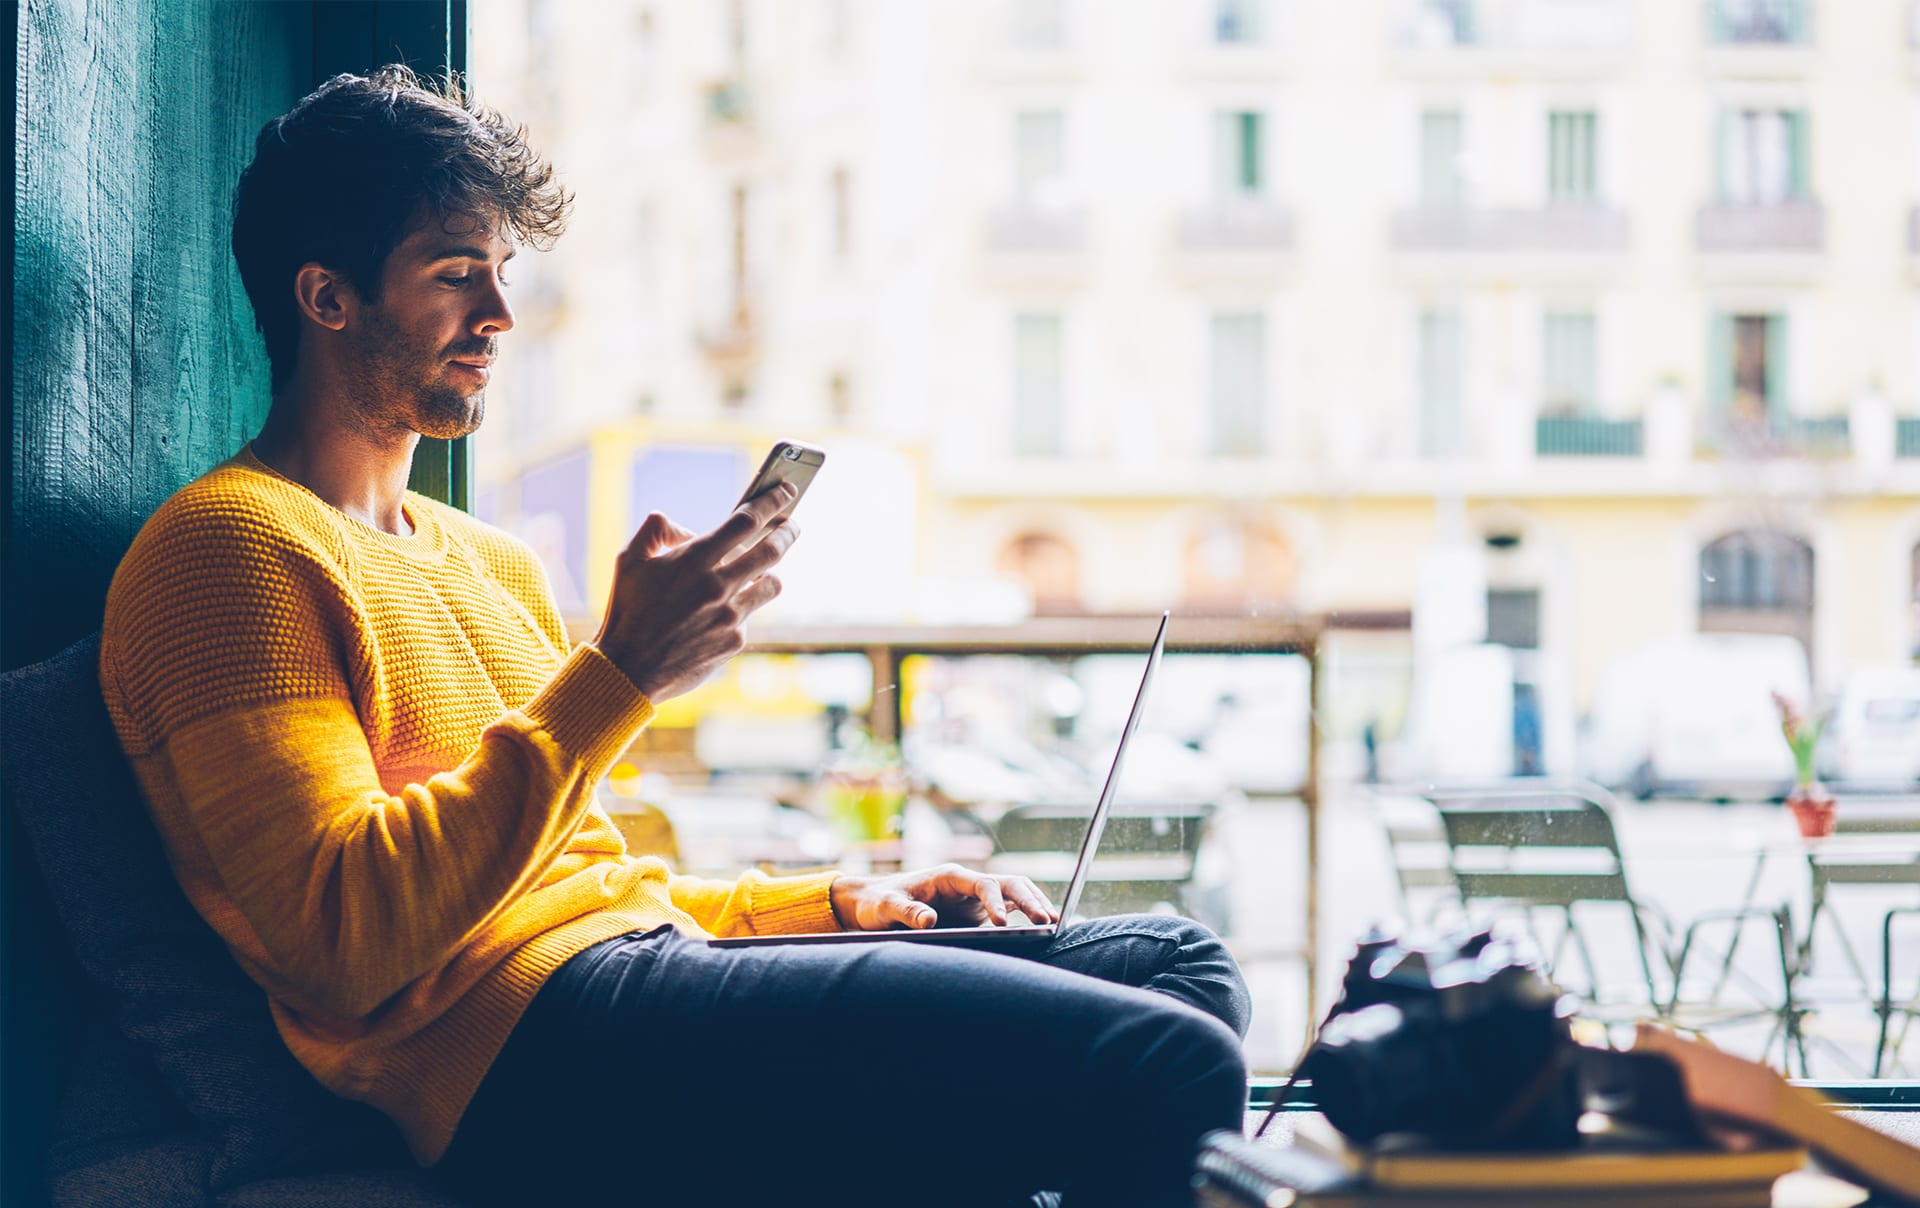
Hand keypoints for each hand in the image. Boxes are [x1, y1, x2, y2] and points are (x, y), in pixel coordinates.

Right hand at [590, 484, 798, 701]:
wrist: (629, 668)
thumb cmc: (627, 611)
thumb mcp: (628, 560)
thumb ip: (657, 530)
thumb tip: (687, 529)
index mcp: (694, 559)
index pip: (746, 521)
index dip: (771, 502)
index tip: (786, 490)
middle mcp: (718, 584)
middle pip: (772, 549)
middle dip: (788, 532)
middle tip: (792, 525)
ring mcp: (730, 615)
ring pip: (772, 584)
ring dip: (769, 573)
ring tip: (761, 570)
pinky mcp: (735, 641)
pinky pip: (750, 616)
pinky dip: (741, 608)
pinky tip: (724, 612)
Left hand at [829, 863, 1058, 931]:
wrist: (874, 902)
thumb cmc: (878, 902)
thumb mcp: (884, 907)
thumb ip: (904, 912)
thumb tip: (928, 921)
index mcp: (948, 876)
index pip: (982, 883)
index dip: (994, 900)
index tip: (1001, 922)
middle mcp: (966, 883)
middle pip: (1008, 883)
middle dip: (1029, 899)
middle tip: (1048, 921)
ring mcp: (974, 897)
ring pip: (1014, 893)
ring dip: (1034, 904)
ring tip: (1054, 925)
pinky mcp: (977, 912)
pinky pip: (1009, 909)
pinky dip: (1027, 916)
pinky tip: (1042, 931)